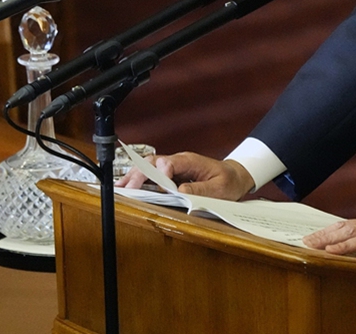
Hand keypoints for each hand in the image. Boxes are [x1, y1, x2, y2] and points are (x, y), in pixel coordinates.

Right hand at [116, 152, 254, 200]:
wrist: (235, 175)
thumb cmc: (229, 181)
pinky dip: (139, 179)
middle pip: (153, 163)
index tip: (160, 188)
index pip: (169, 163)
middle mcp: (179, 161)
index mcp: (190, 161)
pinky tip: (127, 186)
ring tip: (121, 187)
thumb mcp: (220, 189)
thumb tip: (180, 193)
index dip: (161, 175)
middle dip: (140, 175)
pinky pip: (151, 173)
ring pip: (148, 166)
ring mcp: (173, 166)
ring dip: (134, 176)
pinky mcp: (171, 173)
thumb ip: (201, 191)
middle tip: (129, 189)